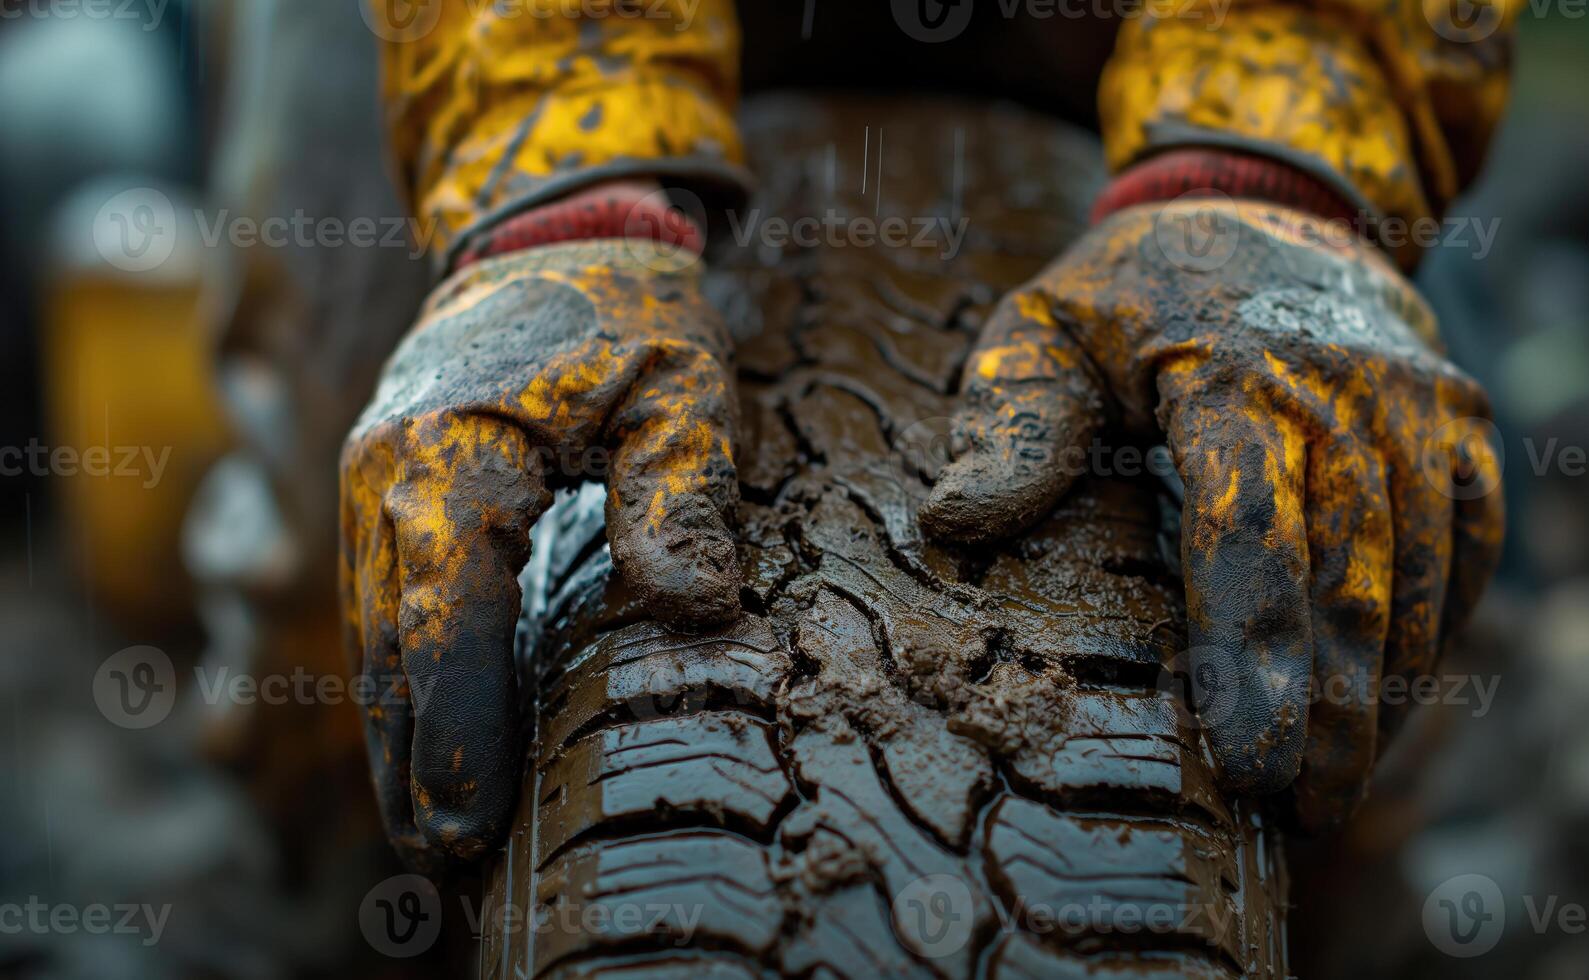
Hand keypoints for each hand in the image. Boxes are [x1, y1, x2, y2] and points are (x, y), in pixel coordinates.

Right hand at [340, 238, 741, 866]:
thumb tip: (699, 610)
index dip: (455, 730)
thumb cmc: (628, 313)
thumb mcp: (682, 391)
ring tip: (430, 828)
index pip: (445, 620)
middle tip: (446, 862)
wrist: (550, 231)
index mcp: (453, 457)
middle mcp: (388, 478)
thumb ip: (681, 497)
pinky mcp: (385, 490)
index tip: (468, 824)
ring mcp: (373, 483)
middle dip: (415, 760)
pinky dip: (402, 675)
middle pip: (391, 647)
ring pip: (373, 632)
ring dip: (398, 732)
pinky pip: (381, 600)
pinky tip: (427, 733)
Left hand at [920, 200, 1503, 826]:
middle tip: (1302, 808)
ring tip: (1338, 790)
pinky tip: (1397, 713)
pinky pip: (1471, 545)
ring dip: (1388, 691)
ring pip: (1419, 573)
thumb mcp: (1045, 330)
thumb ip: (1011, 424)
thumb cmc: (1134, 292)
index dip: (1252, 650)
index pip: (1249, 529)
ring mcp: (1421, 405)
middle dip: (1331, 706)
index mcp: (1232, 369)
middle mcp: (1348, 388)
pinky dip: (1440, 634)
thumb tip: (952, 526)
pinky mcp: (1465, 423)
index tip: (1247, 758)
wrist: (1272, 199)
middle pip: (1347, 572)